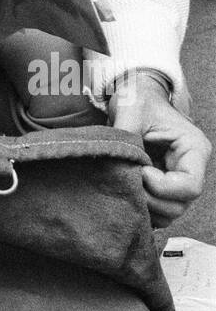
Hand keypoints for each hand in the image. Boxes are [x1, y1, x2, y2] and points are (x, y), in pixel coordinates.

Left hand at [109, 73, 210, 225]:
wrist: (134, 98)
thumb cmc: (138, 99)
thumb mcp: (132, 110)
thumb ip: (126, 137)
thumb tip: (117, 164)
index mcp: (193, 149)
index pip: (191, 185)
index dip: (162, 186)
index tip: (140, 170)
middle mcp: (190, 169)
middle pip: (180, 204)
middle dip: (151, 199)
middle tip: (127, 180)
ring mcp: (177, 181)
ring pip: (169, 212)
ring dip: (146, 206)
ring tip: (125, 184)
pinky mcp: (162, 189)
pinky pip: (158, 212)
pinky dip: (143, 209)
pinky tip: (126, 192)